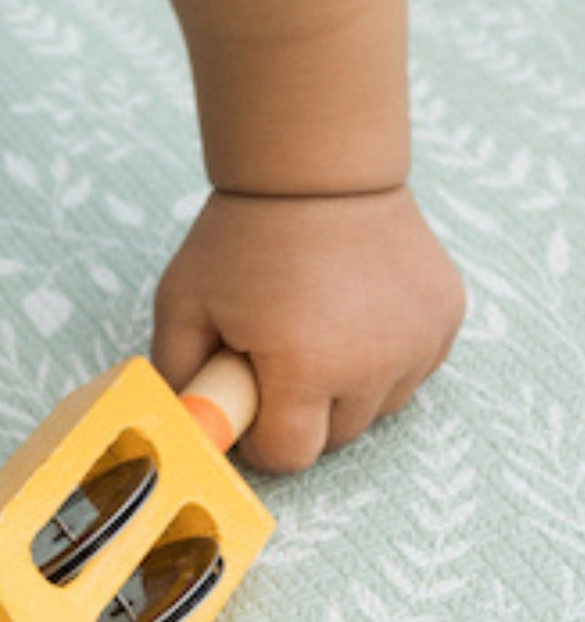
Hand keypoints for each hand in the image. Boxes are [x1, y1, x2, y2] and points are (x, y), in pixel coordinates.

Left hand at [151, 186, 465, 471]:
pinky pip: (411, 371)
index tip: (249, 404)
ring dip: (346, 390)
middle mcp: (373, 362)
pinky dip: (384, 360)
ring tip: (317, 332)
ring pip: (377, 409)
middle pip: (334, 438)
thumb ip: (176, 375)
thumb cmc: (243, 235)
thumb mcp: (182, 304)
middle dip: (301, 415)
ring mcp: (418, 340)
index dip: (261, 440)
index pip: (290, 456)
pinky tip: (356, 317)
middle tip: (276, 359)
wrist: (318, 165)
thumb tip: (186, 424)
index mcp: (307, 367)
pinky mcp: (446, 317)